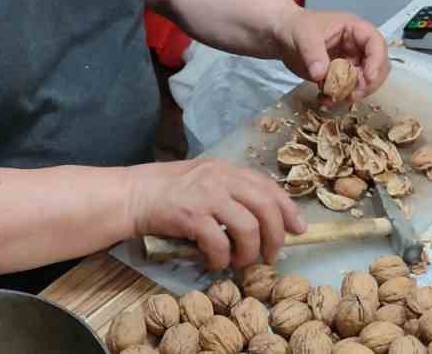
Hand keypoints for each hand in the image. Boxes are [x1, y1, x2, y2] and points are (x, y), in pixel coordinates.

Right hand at [126, 159, 306, 270]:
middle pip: (266, 207)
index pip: (268, 187)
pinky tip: (215, 263)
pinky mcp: (192, 215)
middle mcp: (221, 178)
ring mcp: (207, 195)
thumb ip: (230, 191)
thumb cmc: (167, 190)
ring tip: (240, 262)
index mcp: (226, 169)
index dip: (288, 209)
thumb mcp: (203, 180)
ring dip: (249, 252)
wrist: (132, 195)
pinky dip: (222, 258)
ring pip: (248, 227)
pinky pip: (219, 243)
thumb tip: (261, 216)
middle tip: (270, 256)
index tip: (298, 229)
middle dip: (275, 236)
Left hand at [275, 8, 389, 103]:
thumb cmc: (295, 27)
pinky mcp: (340, 76)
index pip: (376, 43)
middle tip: (352, 94)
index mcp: (354, 30)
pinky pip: (346, 90)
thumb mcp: (303, 35)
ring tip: (333, 98)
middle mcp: (357, 46)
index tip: (368, 78)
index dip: (377, 61)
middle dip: (368, 82)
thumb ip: (313, 53)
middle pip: (377, 66)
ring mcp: (350, 62)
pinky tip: (324, 100)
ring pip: (364, 81)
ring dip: (353, 93)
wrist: (281, 37)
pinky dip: (338, 97)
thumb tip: (321, 75)